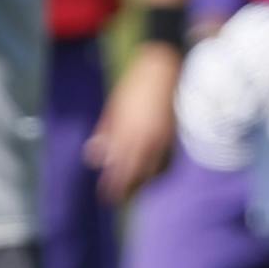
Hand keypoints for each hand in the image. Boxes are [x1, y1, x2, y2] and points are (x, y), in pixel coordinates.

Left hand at [85, 43, 181, 203]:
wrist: (164, 67)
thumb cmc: (134, 85)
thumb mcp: (114, 108)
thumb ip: (105, 134)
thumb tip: (93, 158)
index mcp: (126, 131)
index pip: (118, 168)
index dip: (112, 186)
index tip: (106, 196)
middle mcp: (145, 138)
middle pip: (135, 174)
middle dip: (127, 189)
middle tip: (119, 200)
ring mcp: (163, 137)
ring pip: (153, 171)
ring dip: (143, 183)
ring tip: (135, 189)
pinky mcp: (175, 134)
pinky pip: (167, 161)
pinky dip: (159, 172)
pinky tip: (152, 173)